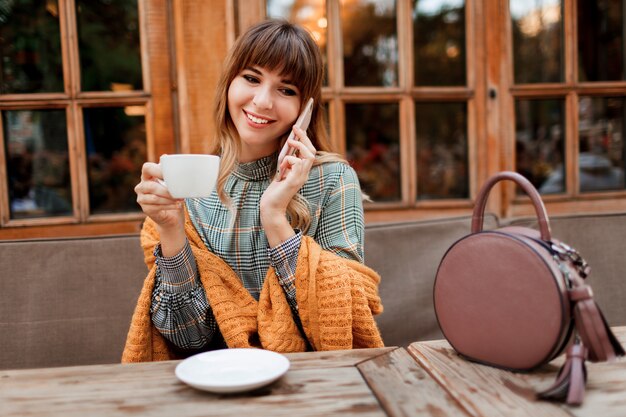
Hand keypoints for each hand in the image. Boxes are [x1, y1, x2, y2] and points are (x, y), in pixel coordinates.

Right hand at [135, 161, 184, 231]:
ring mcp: (141, 198)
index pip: (147, 168)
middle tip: (179, 193)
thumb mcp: (172, 182)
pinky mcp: (145, 209)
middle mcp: (141, 186)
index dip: (157, 170)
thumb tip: (167, 157)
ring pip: (154, 198)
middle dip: (167, 190)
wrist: (172, 215)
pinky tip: (178, 205)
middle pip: (151, 186)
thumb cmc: (172, 195)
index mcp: (147, 176)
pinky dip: (169, 206)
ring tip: (180, 200)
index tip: (169, 174)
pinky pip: (157, 207)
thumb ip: (170, 171)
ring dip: (169, 199)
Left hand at [260, 126, 315, 245]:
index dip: (305, 140)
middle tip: (295, 128)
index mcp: (302, 172)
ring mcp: (301, 178)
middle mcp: (304, 174)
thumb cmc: (274, 192)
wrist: (271, 207)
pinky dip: (289, 159)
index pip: (310, 153)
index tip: (298, 129)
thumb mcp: (281, 173)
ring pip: (309, 155)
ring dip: (298, 146)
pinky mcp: (294, 181)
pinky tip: (281, 167)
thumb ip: (286, 163)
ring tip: (289, 142)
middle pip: (312, 151)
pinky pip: (297, 163)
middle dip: (304, 138)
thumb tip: (288, 148)